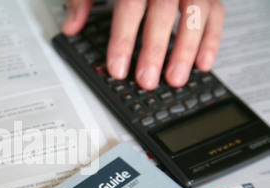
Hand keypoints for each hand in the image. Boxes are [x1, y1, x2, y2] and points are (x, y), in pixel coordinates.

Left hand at [62, 0, 224, 89]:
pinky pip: (216, 12)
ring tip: (176, 78)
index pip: (130, 6)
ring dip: (187, 49)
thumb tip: (71, 26)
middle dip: (155, 50)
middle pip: (162, 12)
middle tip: (147, 81)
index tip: (117, 68)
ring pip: (196, 12)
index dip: (122, 39)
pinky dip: (212, 38)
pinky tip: (202, 63)